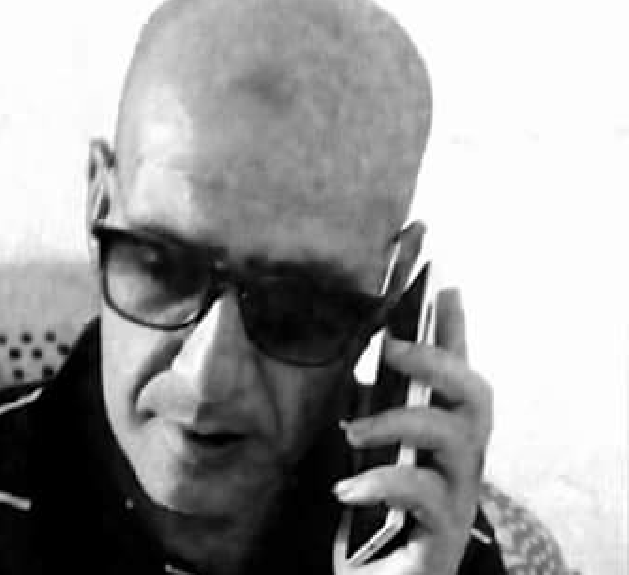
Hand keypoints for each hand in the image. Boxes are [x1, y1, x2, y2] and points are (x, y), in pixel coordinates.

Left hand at [332, 288, 492, 574]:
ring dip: (398, 422)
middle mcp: (460, 460)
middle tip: (389, 347)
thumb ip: (359, 409)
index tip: (445, 287)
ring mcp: (457, 496)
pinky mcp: (443, 533)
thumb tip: (343, 360)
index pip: (456, 372)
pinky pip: (424, 493)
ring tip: (350, 431)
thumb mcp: (359, 453)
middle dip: (437, 361)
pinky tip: (346, 489)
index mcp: (439, 434)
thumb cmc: (367, 513)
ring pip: (456, 437)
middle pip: (476, 396)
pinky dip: (382, 482)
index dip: (455, 330)